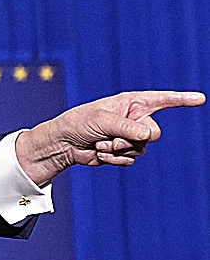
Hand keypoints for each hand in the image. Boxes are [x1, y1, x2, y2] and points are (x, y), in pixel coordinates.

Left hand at [15, 91, 204, 186]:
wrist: (64, 144)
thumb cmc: (79, 123)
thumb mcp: (102, 120)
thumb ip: (127, 127)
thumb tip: (149, 137)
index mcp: (131, 103)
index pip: (162, 100)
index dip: (182, 100)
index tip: (200, 99)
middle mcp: (134, 119)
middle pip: (154, 133)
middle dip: (131, 138)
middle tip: (108, 136)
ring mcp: (130, 136)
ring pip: (141, 149)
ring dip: (118, 149)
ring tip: (100, 143)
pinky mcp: (123, 152)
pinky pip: (131, 160)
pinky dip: (115, 159)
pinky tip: (99, 153)